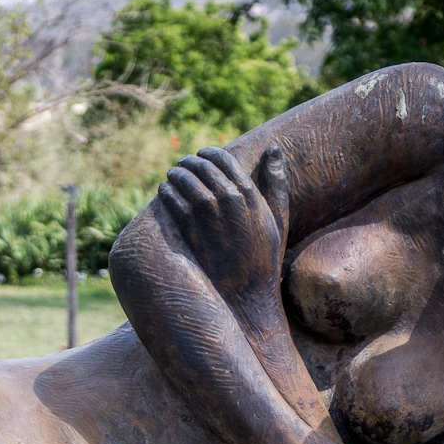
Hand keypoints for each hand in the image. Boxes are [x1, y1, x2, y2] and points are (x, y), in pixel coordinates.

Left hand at [157, 145, 290, 318]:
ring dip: (175, 174)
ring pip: (183, 180)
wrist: (246, 294)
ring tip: (172, 175)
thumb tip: (273, 149)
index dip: (209, 153)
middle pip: (200, 167)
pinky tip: (164, 191)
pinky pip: (171, 201)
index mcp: (248, 194)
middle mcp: (227, 200)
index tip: (202, 154)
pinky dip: (165, 192)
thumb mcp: (278, 219)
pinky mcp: (189, 230)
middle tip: (183, 163)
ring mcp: (206, 215)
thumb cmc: (264, 258)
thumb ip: (277, 183)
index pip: (222, 159)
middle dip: (189, 162)